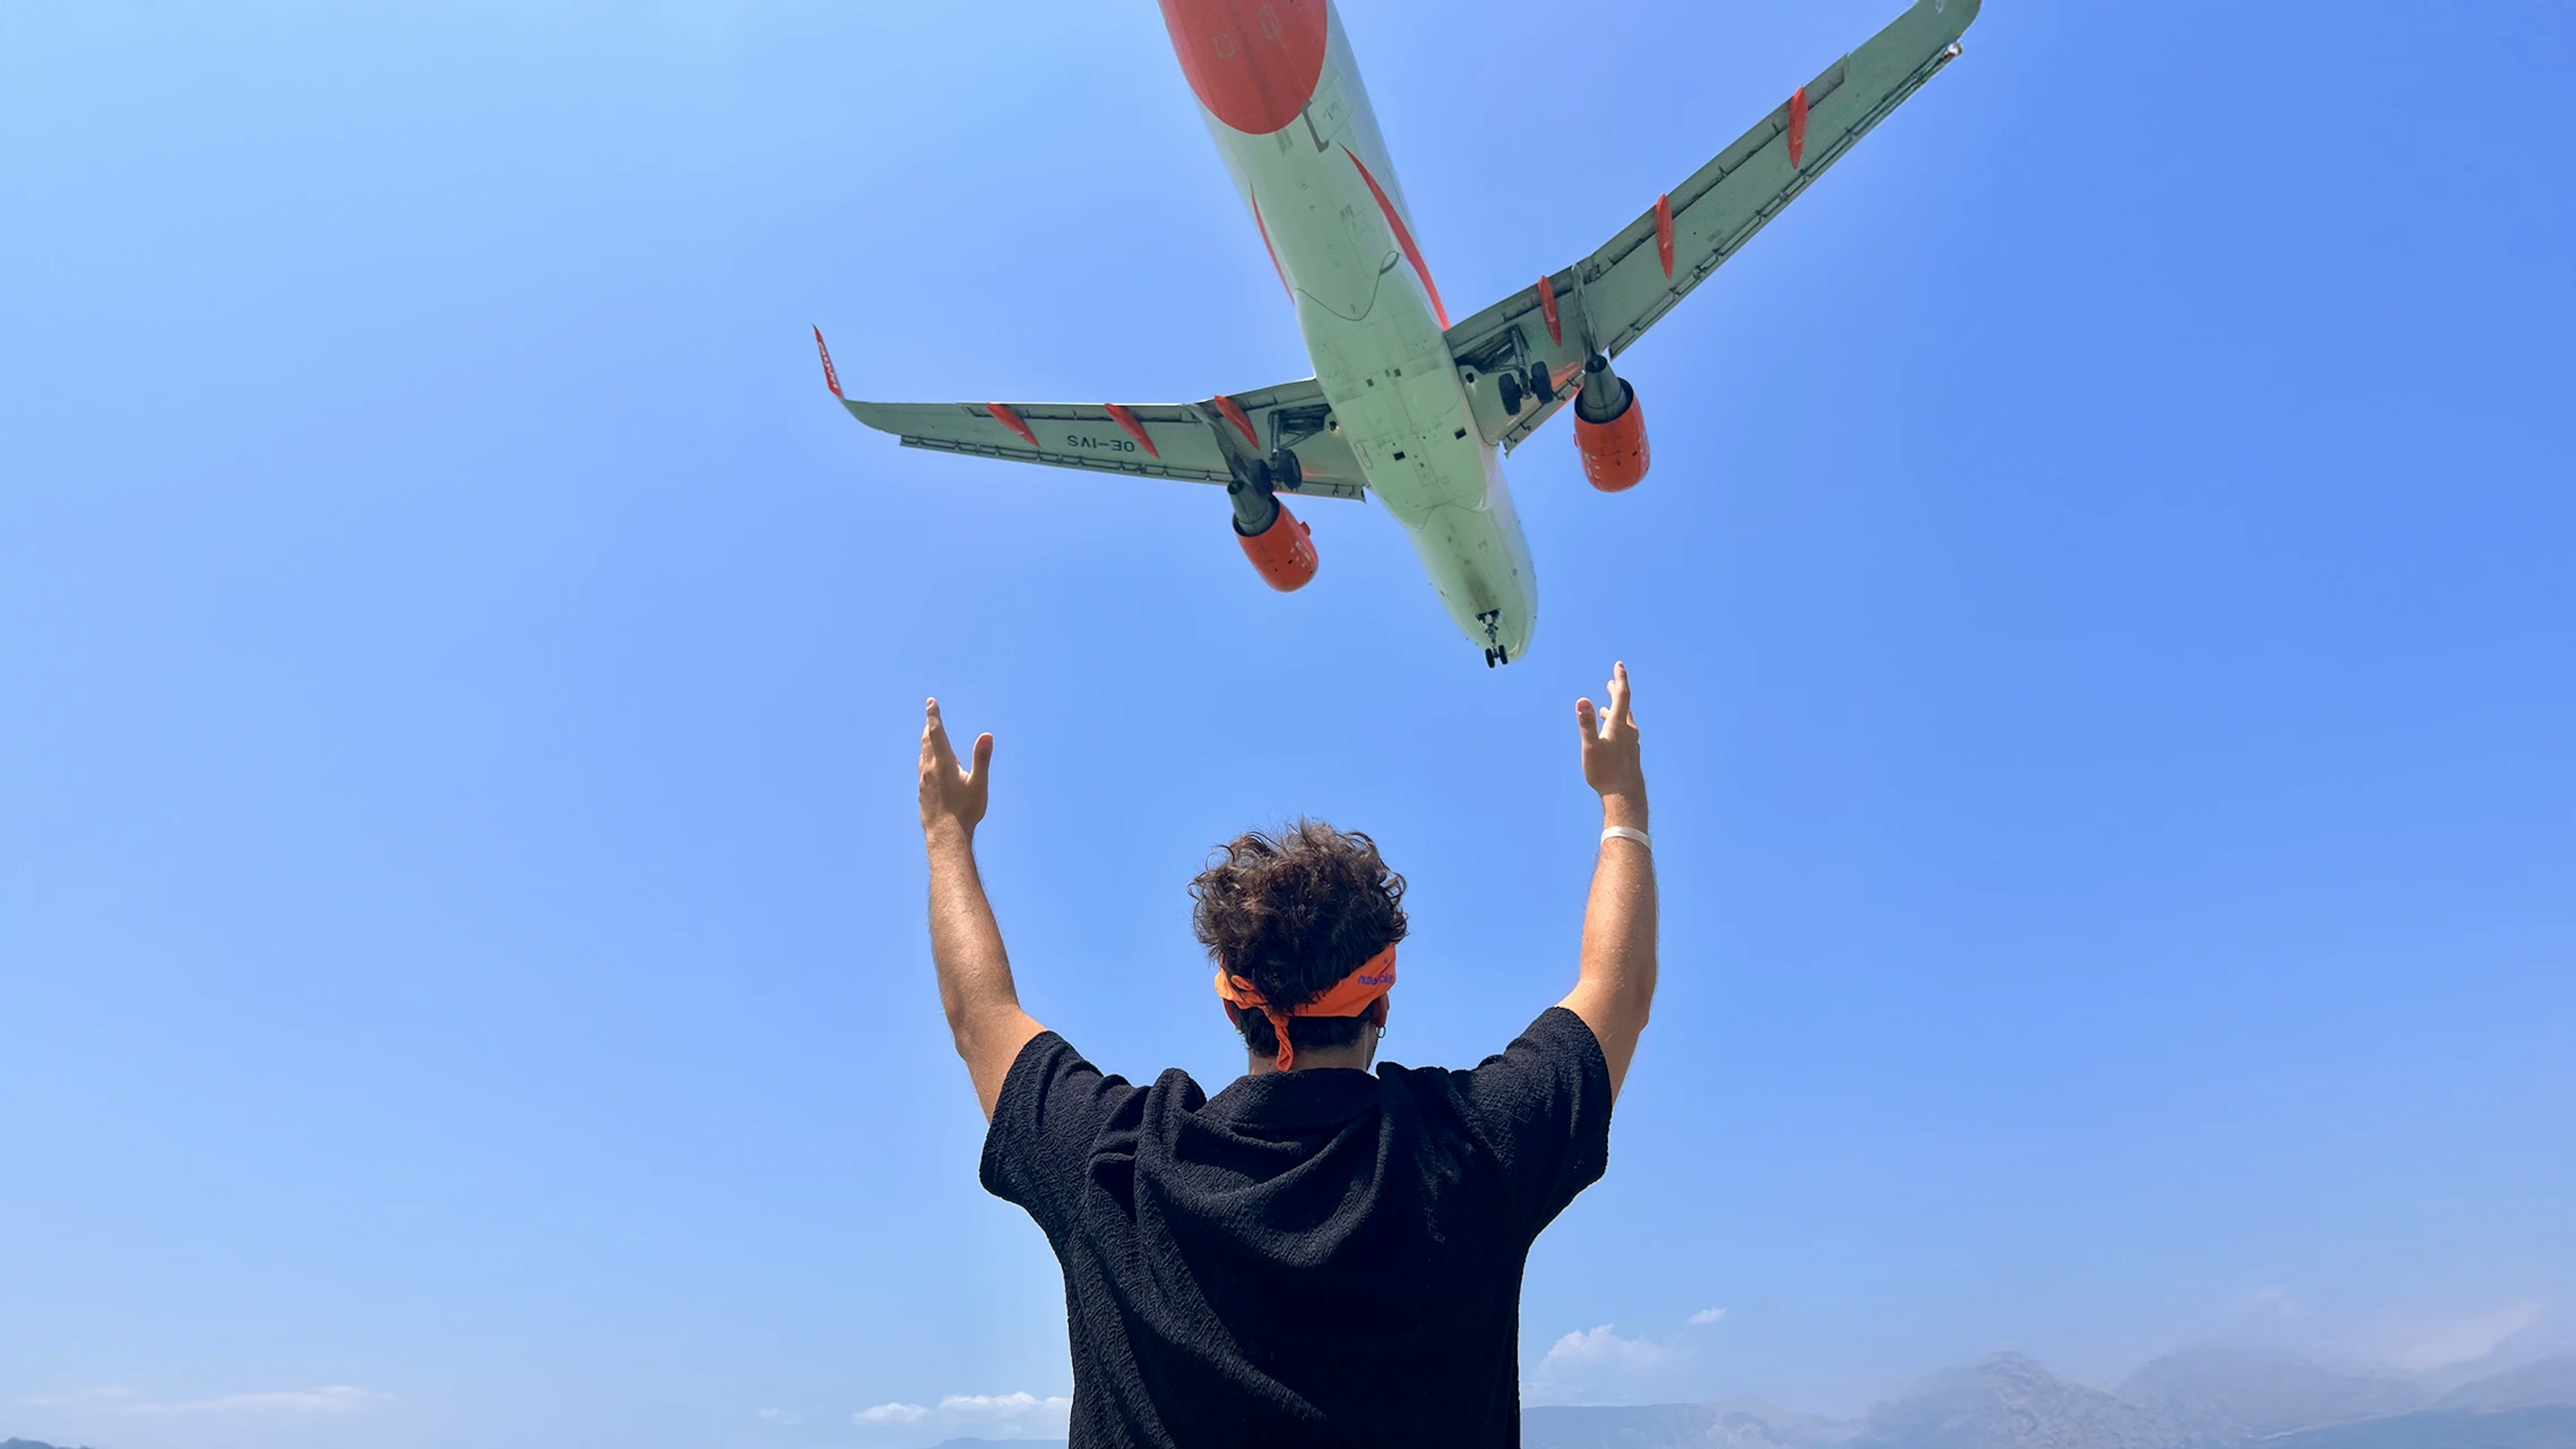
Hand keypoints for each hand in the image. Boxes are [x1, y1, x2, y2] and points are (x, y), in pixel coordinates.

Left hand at [918, 698, 992, 839]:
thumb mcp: (979, 783)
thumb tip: (987, 735)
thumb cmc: (965, 810)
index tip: (930, 702)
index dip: (933, 716)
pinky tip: (929, 767)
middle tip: (930, 715)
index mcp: (943, 763)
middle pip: (926, 741)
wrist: (946, 836)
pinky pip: (922, 771)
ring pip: (923, 756)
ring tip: (928, 737)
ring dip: (926, 743)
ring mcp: (924, 782)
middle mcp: (929, 769)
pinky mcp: (923, 793)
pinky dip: (925, 760)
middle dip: (929, 726)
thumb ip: (982, 758)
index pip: (936, 733)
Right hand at [1575, 661, 1645, 826]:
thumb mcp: (1591, 747)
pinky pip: (1624, 733)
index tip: (1619, 665)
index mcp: (1618, 726)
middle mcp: (1628, 732)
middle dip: (1617, 692)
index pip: (1622, 696)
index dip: (1620, 679)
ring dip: (1615, 710)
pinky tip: (1611, 734)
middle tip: (1612, 681)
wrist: (1624, 797)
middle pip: (1624, 707)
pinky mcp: (1630, 754)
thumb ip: (1586, 723)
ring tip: (1605, 706)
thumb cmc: (1606, 772)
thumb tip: (1582, 700)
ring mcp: (1631, 743)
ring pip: (1624, 721)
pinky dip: (1616, 725)